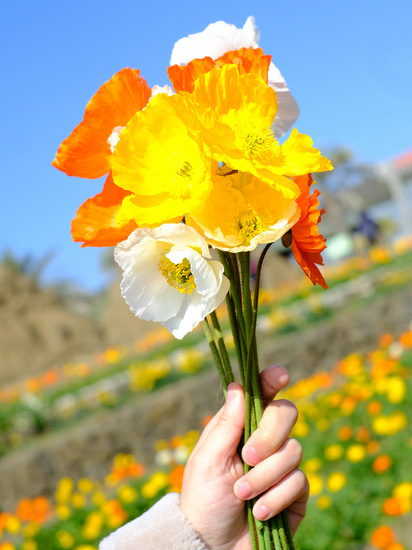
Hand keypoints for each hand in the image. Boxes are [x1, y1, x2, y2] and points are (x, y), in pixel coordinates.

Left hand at [180, 366, 308, 549]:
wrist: (214, 546)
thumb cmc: (203, 499)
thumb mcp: (207, 459)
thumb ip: (226, 424)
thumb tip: (238, 386)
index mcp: (239, 426)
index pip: (261, 395)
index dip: (272, 380)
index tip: (280, 376)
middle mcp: (264, 441)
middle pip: (286, 414)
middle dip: (269, 435)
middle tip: (248, 457)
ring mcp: (281, 466)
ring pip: (293, 450)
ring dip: (264, 476)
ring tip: (242, 495)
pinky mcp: (295, 492)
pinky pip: (299, 481)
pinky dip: (275, 497)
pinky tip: (258, 512)